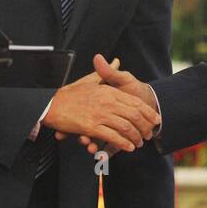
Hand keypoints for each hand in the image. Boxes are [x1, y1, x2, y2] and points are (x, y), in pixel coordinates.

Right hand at [42, 59, 159, 152]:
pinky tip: (128, 147)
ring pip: (125, 127)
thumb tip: (116, 60)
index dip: (147, 112)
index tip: (155, 119)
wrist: (50, 103)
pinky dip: (122, 143)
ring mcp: (99, 114)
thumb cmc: (70, 93)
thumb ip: (106, 72)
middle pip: (134, 115)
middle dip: (144, 127)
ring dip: (135, 137)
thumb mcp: (89, 80)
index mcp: (108, 90)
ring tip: (139, 143)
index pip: (135, 102)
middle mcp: (106, 101)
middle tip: (148, 134)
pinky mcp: (91, 127)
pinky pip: (112, 136)